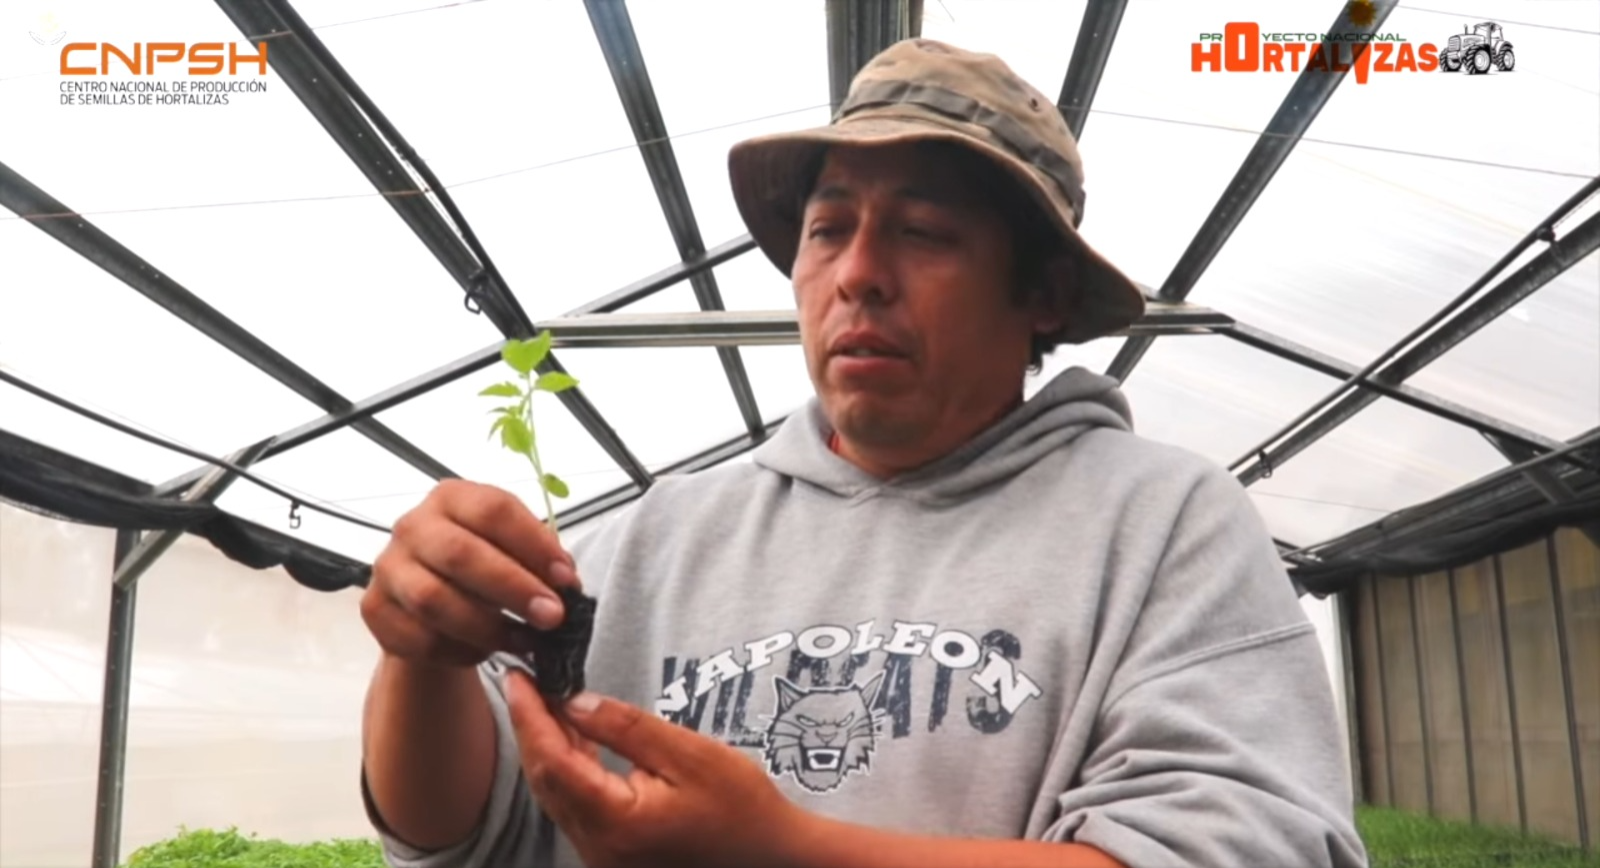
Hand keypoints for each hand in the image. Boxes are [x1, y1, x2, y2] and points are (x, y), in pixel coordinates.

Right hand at [361, 479, 578, 667]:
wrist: (429, 599)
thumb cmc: (481, 564)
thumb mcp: (511, 548)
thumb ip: (538, 557)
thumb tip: (565, 583)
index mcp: (452, 497)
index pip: (494, 510)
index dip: (535, 545)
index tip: (566, 580)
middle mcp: (414, 526)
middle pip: (461, 554)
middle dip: (513, 588)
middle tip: (551, 616)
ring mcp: (388, 567)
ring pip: (435, 600)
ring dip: (488, 627)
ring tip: (525, 641)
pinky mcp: (375, 610)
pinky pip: (419, 637)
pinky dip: (459, 650)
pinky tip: (486, 650)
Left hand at [505, 672, 811, 867]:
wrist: (771, 856)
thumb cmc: (742, 807)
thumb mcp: (690, 754)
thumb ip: (627, 727)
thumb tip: (574, 701)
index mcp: (616, 822)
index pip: (553, 762)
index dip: (531, 716)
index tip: (518, 677)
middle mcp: (599, 847)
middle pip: (546, 780)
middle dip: (531, 728)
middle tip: (522, 681)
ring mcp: (604, 856)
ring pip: (557, 795)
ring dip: (548, 748)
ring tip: (543, 701)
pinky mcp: (614, 854)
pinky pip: (577, 807)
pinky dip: (569, 770)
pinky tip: (573, 739)